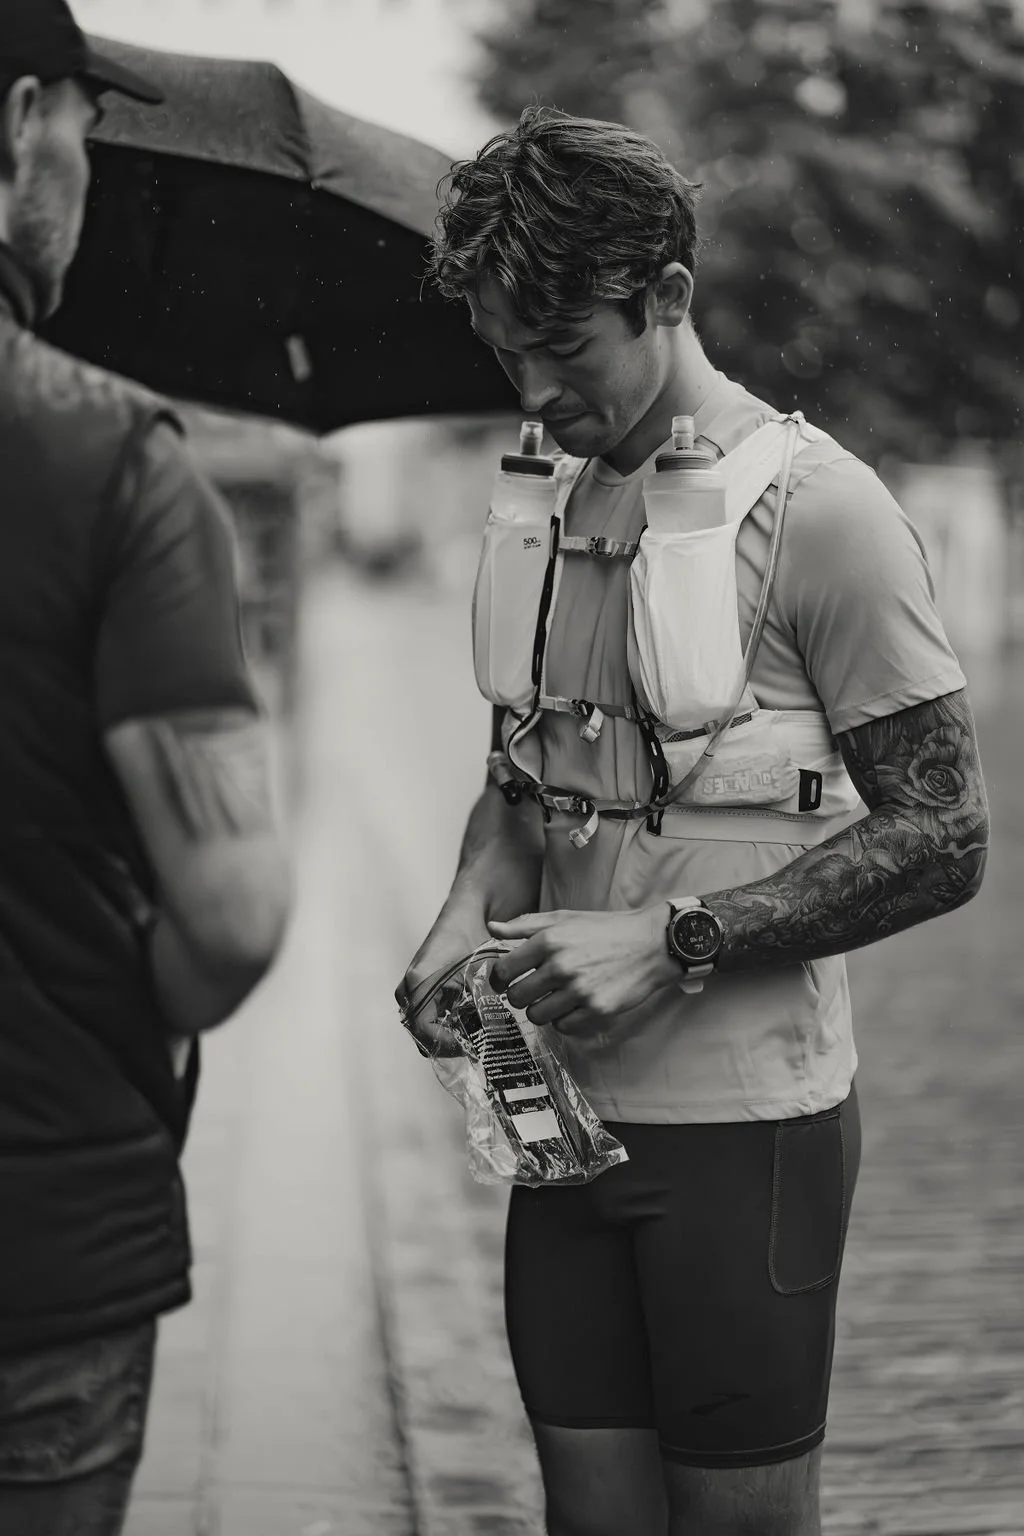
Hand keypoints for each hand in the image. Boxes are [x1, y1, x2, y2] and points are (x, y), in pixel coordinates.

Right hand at [396, 904, 490, 1056]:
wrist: (464, 915)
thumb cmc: (474, 940)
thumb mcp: (483, 974)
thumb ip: (481, 1006)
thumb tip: (486, 1038)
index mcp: (419, 981)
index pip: (424, 1030)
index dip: (447, 1044)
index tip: (472, 1046)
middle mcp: (408, 988)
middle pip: (421, 1033)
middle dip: (449, 1043)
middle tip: (476, 1045)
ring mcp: (409, 990)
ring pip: (423, 1029)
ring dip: (447, 1035)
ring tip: (474, 1035)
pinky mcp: (416, 991)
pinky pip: (425, 1018)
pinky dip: (445, 1025)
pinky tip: (468, 1023)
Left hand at [487, 906, 679, 1033]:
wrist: (650, 944)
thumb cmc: (604, 929)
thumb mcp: (563, 918)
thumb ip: (524, 925)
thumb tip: (491, 928)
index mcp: (549, 941)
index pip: (504, 970)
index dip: (501, 978)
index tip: (506, 980)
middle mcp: (561, 966)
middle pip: (517, 998)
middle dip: (520, 995)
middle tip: (532, 989)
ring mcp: (580, 991)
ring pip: (537, 1015)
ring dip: (541, 1008)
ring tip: (554, 996)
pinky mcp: (597, 1010)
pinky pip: (563, 1026)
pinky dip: (564, 1018)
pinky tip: (574, 1004)